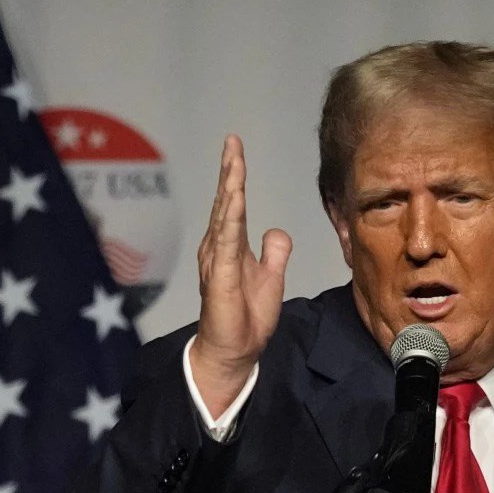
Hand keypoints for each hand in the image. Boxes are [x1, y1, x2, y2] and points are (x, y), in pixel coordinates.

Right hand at [189, 134, 292, 415]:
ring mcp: (217, 260)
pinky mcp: (219, 276)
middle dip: (230, 171)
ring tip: (234, 161)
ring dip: (230, 187)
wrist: (235, 350)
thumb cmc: (247, 316)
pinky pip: (226, 242)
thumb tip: (276, 230)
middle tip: (232, 142)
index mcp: (231, 246)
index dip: (235, 176)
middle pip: (225, 202)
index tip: (236, 149)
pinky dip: (230, 219)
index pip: (233, 204)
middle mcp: (219, 248)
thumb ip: (274, 251)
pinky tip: (235, 199)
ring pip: (225, 216)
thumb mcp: (271, 277)